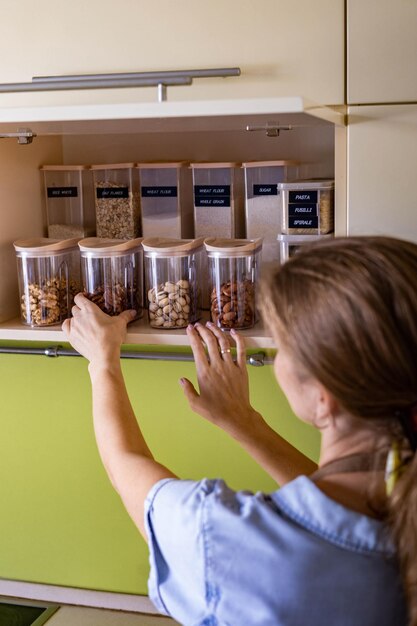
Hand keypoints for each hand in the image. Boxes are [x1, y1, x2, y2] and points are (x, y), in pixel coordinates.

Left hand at [62, 293, 135, 365]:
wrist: (103, 354)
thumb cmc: (110, 338)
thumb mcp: (120, 324)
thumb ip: (125, 316)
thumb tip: (132, 312)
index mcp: (90, 309)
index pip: (79, 298)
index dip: (82, 297)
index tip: (85, 298)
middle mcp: (79, 316)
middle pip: (75, 308)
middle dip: (80, 309)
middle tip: (88, 314)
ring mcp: (74, 326)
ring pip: (71, 318)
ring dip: (76, 319)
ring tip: (83, 323)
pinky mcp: (71, 337)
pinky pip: (66, 327)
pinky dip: (69, 326)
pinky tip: (74, 328)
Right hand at [180, 322, 260, 436]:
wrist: (236, 416)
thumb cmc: (215, 411)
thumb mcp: (195, 404)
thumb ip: (187, 390)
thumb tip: (181, 380)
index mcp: (204, 372)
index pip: (197, 348)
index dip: (193, 336)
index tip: (190, 329)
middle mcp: (217, 366)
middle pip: (210, 341)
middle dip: (203, 330)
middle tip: (198, 325)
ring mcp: (231, 366)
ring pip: (224, 342)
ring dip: (217, 331)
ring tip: (211, 325)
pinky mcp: (242, 368)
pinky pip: (241, 349)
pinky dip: (238, 338)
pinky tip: (233, 331)